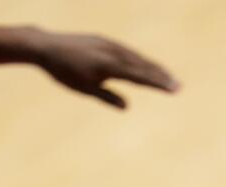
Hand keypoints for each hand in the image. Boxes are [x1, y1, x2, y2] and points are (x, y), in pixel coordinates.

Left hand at [33, 31, 178, 107]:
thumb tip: (127, 107)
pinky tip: (145, 66)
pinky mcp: (104, 40)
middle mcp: (112, 52)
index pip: (140, 77)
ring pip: (136, 57)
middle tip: (179, 86)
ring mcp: (109, 44)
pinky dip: (138, 60)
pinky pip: (126, 52)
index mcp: (108, 66)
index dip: (159, 84)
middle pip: (143, 66)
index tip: (175, 90)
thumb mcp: (85, 88)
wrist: (46, 46)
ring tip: (167, 76)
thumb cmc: (64, 71)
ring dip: (152, 67)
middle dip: (161, 76)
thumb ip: (107, 97)